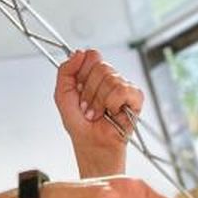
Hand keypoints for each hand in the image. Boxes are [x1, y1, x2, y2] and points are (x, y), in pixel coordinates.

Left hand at [54, 49, 143, 176]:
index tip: (79, 89)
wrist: (92, 145)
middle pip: (101, 66)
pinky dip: (113, 103)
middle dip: (89, 91)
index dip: (83, 72)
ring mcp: (123, 87)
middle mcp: (108, 78)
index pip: (91, 55)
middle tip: (87, 107)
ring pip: (111, 79)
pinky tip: (112, 113)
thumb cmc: (79, 125)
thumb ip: (65, 71)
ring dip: (99, 101)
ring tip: (97, 114)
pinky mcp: (135, 98)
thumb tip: (79, 52)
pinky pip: (124, 89)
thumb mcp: (62, 95)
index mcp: (92, 75)